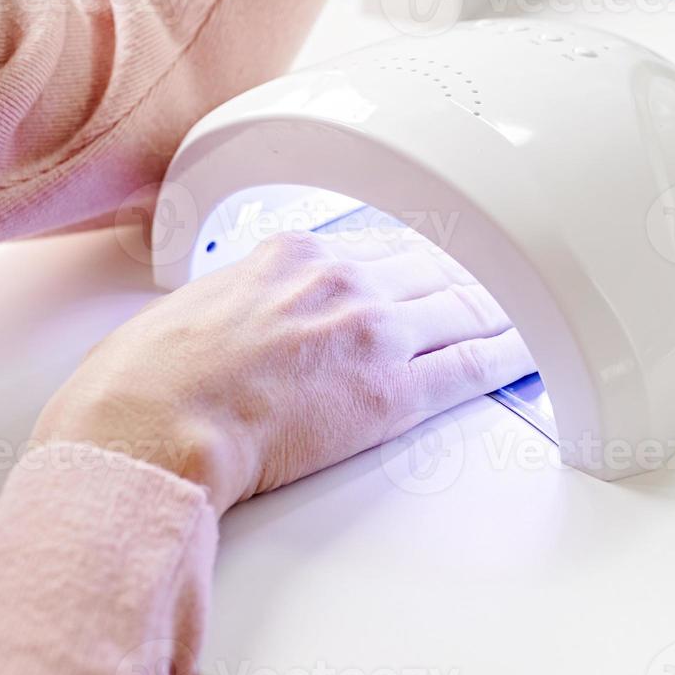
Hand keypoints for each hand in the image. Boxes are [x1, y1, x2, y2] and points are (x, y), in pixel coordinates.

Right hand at [34, 228, 533, 514]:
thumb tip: (255, 318)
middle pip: (433, 271)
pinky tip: (526, 353)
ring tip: (524, 316)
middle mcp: (343, 281)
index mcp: (294, 253)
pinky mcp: (392, 393)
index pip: (381, 248)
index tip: (434, 270)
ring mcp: (374, 332)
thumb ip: (248, 298)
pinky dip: (508, 356)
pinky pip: (472, 366)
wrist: (151, 426)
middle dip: (468, 279)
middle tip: (497, 286)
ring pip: (464, 311)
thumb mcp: (196, 303)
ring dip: (499, 313)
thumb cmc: (149, 380)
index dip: (418, 263)